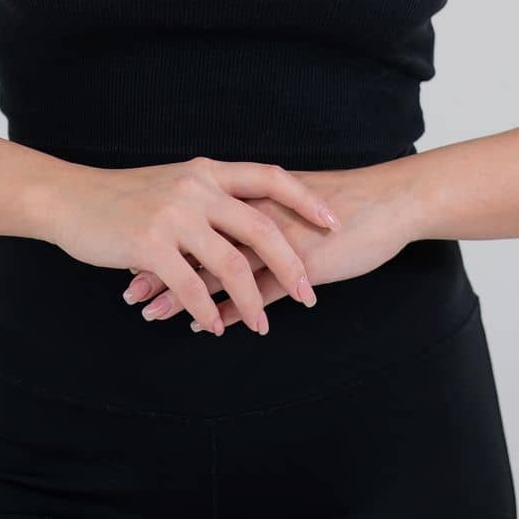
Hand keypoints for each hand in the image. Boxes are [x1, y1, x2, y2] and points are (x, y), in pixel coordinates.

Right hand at [43, 155, 339, 335]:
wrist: (72, 198)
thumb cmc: (124, 196)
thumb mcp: (174, 184)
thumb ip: (211, 198)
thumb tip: (249, 221)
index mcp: (208, 171)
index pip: (270, 177)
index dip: (306, 199)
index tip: (333, 223)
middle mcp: (197, 189)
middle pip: (261, 228)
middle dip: (292, 266)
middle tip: (311, 295)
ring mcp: (174, 216)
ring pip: (231, 265)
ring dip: (252, 301)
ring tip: (263, 325)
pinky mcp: (150, 244)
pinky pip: (191, 287)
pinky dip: (208, 311)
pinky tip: (215, 327)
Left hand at [120, 163, 421, 329]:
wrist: (389, 201)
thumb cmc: (345, 201)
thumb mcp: (295, 200)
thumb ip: (262, 208)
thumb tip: (233, 218)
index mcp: (254, 193)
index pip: (197, 215)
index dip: (164, 234)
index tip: (130, 248)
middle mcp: (259, 214)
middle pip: (198, 241)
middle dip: (162, 265)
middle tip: (129, 286)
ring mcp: (279, 241)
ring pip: (219, 269)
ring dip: (184, 293)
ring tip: (152, 312)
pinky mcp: (302, 266)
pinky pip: (258, 293)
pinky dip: (229, 309)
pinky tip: (206, 325)